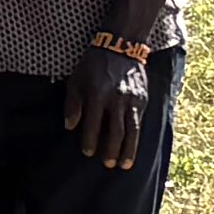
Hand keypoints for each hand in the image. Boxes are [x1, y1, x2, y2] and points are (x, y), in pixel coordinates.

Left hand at [63, 42, 152, 170]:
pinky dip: (137, 137)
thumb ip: (73, 104)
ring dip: (129, 149)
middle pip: (115, 130)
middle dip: (111, 150)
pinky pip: (140, 122)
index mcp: (97, 95)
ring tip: (125, 164)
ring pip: (132, 130)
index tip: (87, 153)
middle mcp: (117, 99)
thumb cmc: (92, 66)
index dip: (90, 140)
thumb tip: (70, 127)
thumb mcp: (76, 81)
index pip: (93, 124)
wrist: (120, 48)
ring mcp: (133, 100)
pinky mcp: (143, 99)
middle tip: (108, 165)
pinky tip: (134, 147)